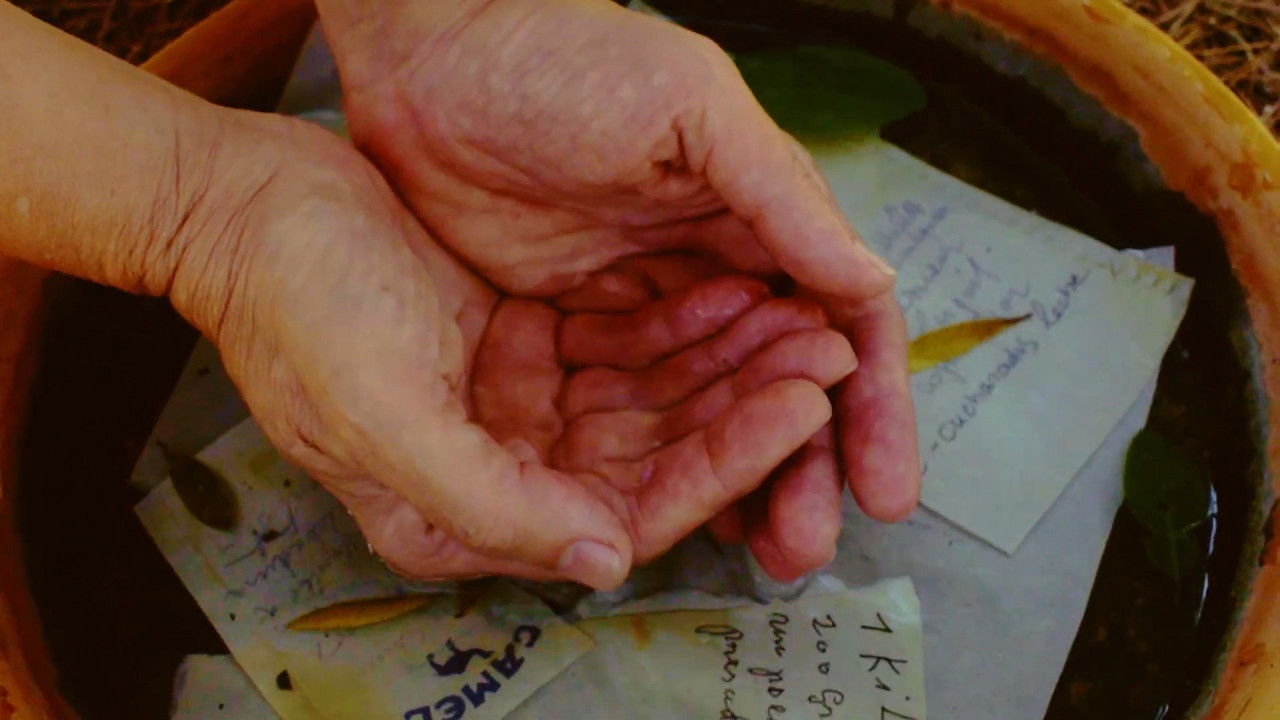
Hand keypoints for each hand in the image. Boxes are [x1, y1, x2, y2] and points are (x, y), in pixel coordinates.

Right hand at [172, 116, 854, 588]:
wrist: (249, 209)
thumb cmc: (296, 310)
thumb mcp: (379, 415)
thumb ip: (487, 506)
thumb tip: (601, 560)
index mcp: (465, 512)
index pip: (626, 507)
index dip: (718, 465)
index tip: (795, 412)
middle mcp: (503, 469)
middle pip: (653, 454)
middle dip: (740, 410)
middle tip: (820, 358)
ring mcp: (517, 406)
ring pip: (650, 397)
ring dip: (722, 364)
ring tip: (797, 322)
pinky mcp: (524, 346)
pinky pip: (624, 345)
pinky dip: (679, 324)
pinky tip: (731, 293)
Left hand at [318, 0, 920, 578]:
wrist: (429, 53)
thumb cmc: (566, 56)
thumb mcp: (690, 109)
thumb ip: (781, 197)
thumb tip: (873, 286)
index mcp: (759, 212)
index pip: (839, 322)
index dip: (869, 406)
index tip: (885, 488)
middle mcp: (714, 266)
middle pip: (779, 384)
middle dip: (808, 467)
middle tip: (810, 547)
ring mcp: (643, 304)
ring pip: (711, 409)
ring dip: (743, 478)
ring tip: (763, 551)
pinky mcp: (573, 328)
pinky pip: (633, 407)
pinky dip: (663, 458)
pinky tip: (682, 511)